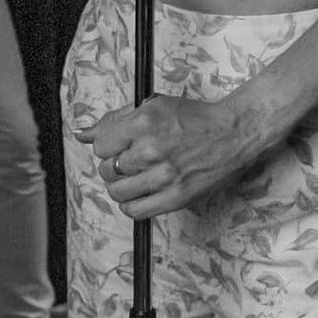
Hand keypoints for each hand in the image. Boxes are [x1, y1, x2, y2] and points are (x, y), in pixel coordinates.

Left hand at [87, 90, 267, 218]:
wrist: (234, 132)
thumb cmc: (197, 118)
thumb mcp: (155, 106)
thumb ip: (116, 120)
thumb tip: (82, 134)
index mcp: (144, 122)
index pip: (100, 145)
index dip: (109, 145)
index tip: (121, 144)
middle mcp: (151, 149)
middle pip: (107, 168)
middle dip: (115, 163)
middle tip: (133, 159)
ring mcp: (164, 175)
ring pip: (117, 191)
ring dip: (123, 184)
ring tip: (138, 176)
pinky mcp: (175, 197)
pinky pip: (135, 210)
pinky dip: (131, 204)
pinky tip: (141, 192)